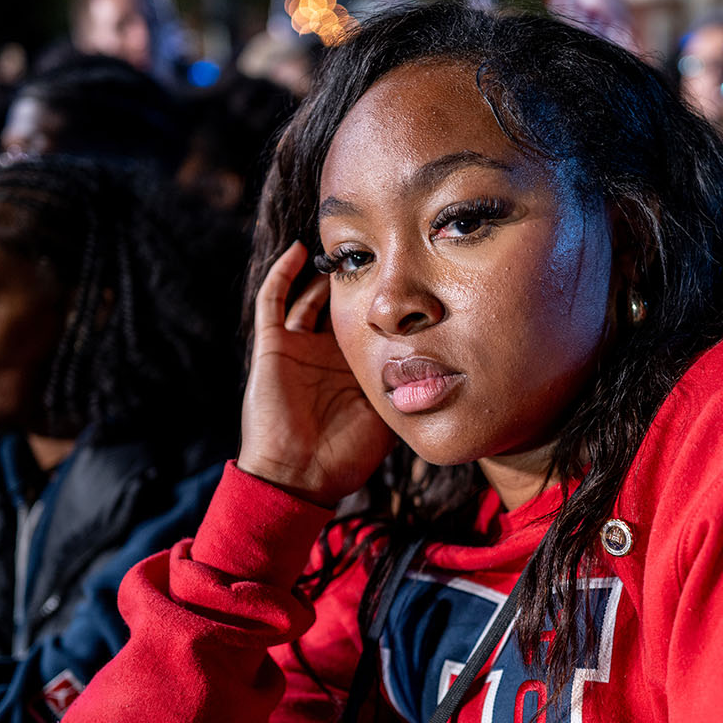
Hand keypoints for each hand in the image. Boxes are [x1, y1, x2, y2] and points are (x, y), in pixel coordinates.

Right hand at [238, 243, 397, 508]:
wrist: (302, 477)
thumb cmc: (348, 455)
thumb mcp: (392, 415)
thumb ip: (411, 389)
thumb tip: (449, 368)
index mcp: (355, 367)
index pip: (372, 323)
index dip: (388, 302)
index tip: (416, 273)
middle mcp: (327, 353)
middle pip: (342, 304)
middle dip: (360, 279)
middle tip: (382, 249)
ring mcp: (298, 347)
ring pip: (310, 295)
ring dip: (326, 271)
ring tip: (347, 245)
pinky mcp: (274, 346)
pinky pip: (273, 300)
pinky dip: (283, 272)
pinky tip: (301, 250)